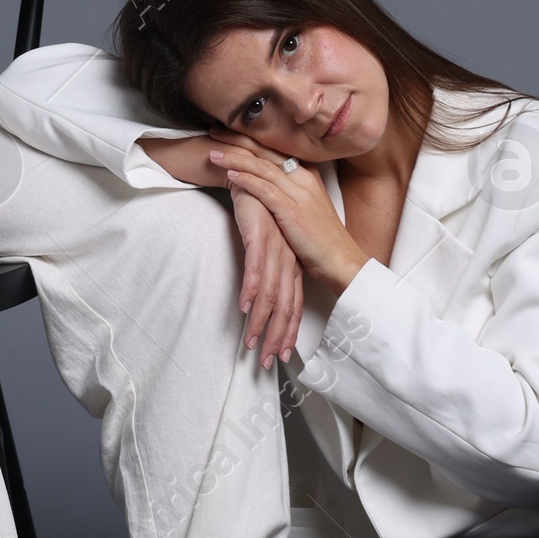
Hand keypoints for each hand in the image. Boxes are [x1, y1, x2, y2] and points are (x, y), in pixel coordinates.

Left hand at [208, 135, 369, 291]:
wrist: (341, 259)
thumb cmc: (322, 237)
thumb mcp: (309, 206)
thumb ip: (291, 191)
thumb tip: (268, 185)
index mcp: (308, 174)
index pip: (275, 148)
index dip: (251, 138)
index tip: (230, 132)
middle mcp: (304, 178)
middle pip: (266, 152)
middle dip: (238, 140)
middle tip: (215, 132)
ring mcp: (299, 194)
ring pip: (262, 168)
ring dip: (235, 158)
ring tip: (214, 154)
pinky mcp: (292, 211)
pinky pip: (265, 190)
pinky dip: (246, 180)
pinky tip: (230, 174)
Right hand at [230, 189, 303, 367]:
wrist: (249, 175)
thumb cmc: (257, 211)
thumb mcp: (267, 243)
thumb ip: (268, 268)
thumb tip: (262, 298)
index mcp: (291, 262)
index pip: (293, 304)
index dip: (289, 331)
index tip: (283, 355)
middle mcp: (287, 258)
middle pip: (284, 305)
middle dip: (277, 336)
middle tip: (268, 361)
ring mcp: (275, 248)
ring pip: (270, 293)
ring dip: (261, 321)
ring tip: (251, 343)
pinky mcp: (260, 235)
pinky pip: (256, 267)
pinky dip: (251, 290)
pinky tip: (245, 307)